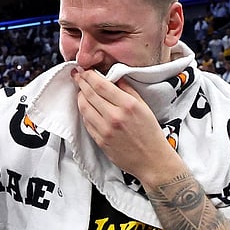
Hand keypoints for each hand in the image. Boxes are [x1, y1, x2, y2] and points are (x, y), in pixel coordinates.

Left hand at [71, 67, 182, 186]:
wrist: (151, 160)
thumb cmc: (150, 133)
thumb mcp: (144, 107)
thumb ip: (128, 90)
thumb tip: (113, 77)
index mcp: (128, 105)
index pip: (101, 84)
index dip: (89, 75)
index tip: (85, 70)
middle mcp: (115, 116)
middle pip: (89, 94)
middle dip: (81, 82)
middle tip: (77, 75)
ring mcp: (105, 130)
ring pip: (84, 107)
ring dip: (80, 96)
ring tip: (80, 90)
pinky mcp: (99, 141)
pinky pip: (86, 122)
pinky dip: (84, 112)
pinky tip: (86, 107)